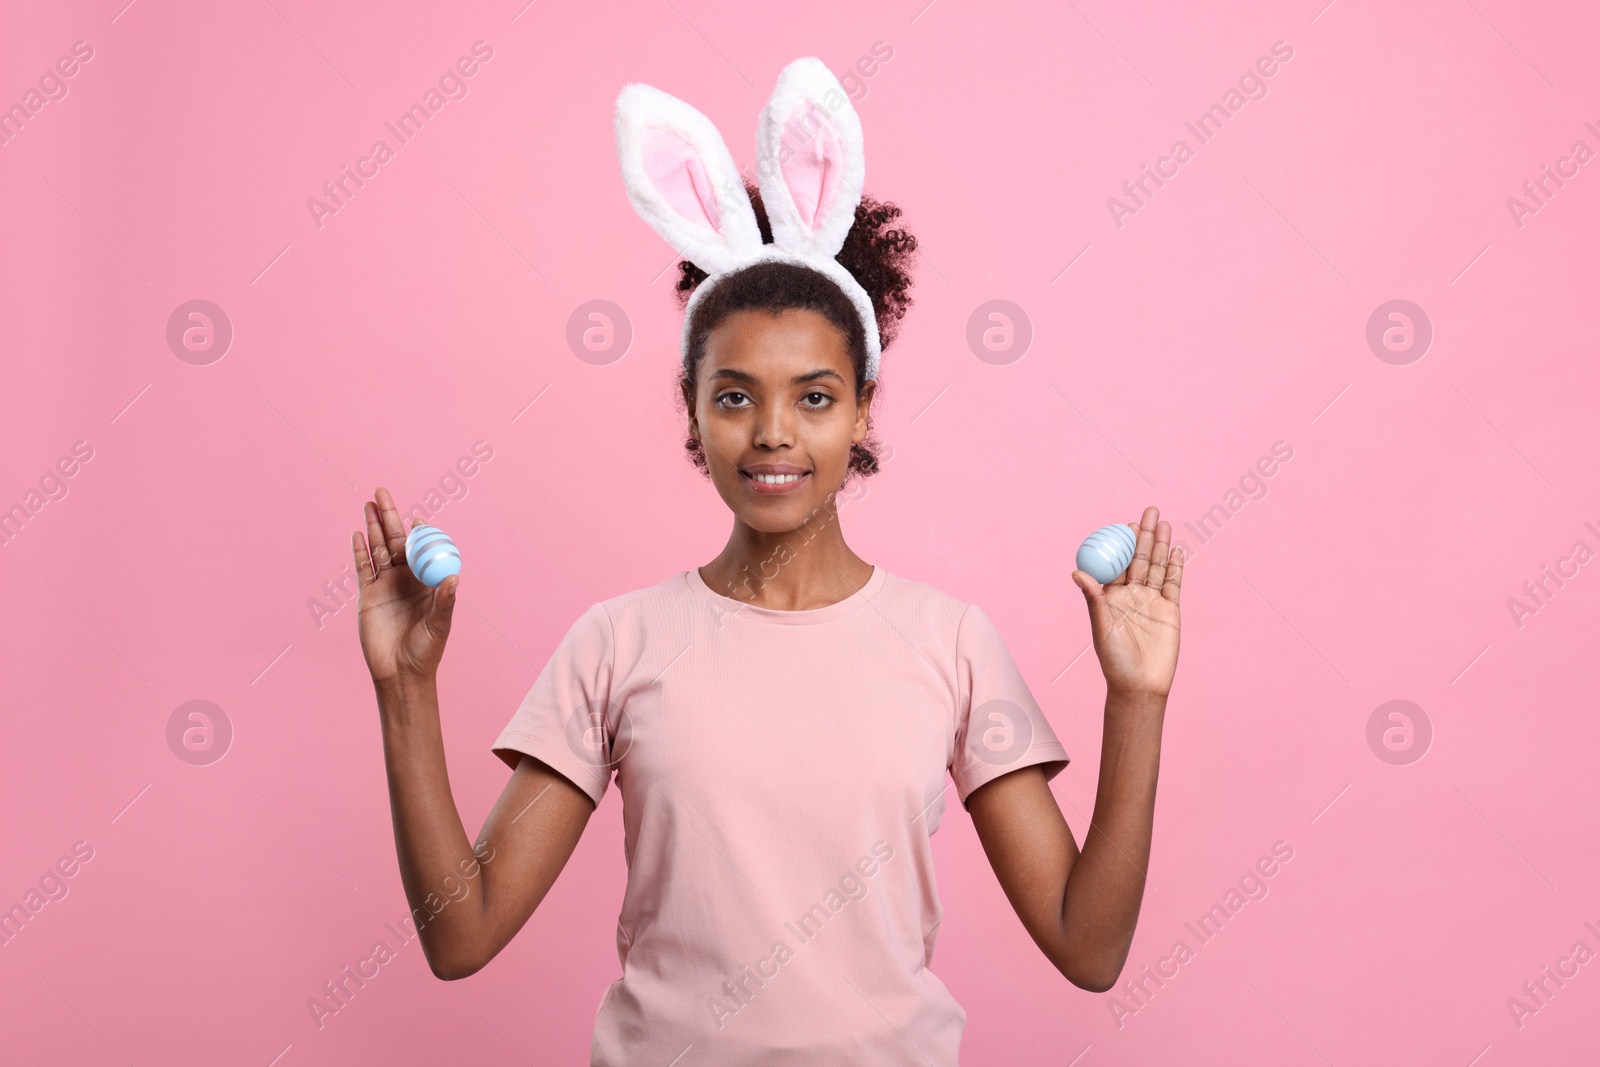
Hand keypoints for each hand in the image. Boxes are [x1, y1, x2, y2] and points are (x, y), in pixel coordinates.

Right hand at [353, 487, 458, 683]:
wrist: (399, 673)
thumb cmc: (426, 650)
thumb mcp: (439, 625)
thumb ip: (444, 601)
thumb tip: (454, 578)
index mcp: (427, 582)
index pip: (422, 549)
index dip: (419, 533)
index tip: (417, 521)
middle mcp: (406, 579)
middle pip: (397, 541)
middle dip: (390, 516)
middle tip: (383, 492)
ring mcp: (386, 585)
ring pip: (379, 549)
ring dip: (374, 526)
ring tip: (369, 504)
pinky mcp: (368, 595)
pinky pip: (363, 568)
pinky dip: (360, 551)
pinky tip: (358, 534)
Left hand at [1071, 506, 1181, 698]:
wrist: (1140, 685)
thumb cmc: (1114, 660)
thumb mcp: (1101, 628)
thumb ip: (1094, 599)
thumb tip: (1076, 572)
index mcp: (1111, 597)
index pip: (1117, 563)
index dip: (1122, 543)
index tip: (1126, 524)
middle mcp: (1132, 595)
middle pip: (1139, 559)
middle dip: (1145, 535)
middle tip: (1150, 511)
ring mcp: (1152, 602)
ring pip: (1157, 567)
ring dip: (1161, 546)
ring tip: (1165, 523)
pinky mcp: (1170, 611)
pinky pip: (1173, 584)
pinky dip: (1175, 568)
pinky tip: (1177, 551)